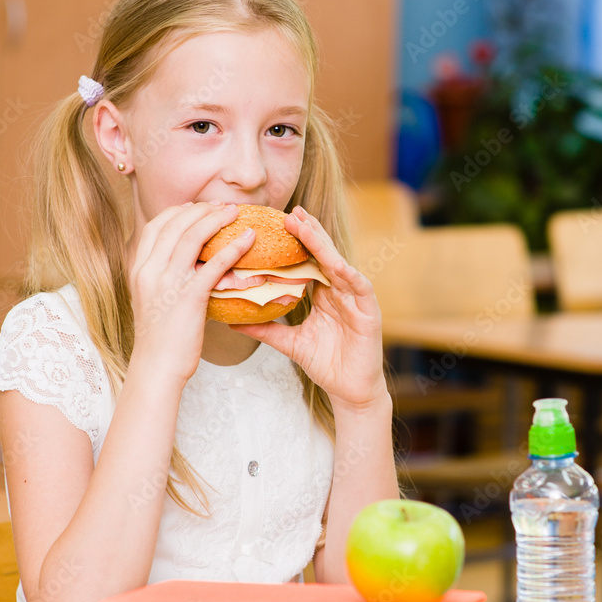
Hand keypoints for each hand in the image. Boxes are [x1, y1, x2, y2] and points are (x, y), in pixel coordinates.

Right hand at [128, 202, 255, 385]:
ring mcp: (168, 282)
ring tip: (236, 212)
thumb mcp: (154, 300)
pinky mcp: (189, 296)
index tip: (196, 206)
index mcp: (139, 269)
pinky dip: (234, 247)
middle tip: (223, 205)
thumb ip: (166, 279)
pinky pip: (215, 263)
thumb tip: (190, 266)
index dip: (177, 212)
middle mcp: (150, 271)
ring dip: (217, 218)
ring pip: (193, 236)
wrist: (157, 367)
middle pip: (175, 224)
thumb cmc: (161, 339)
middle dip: (201, 209)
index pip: (155, 226)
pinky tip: (249, 239)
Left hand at [233, 206, 386, 409]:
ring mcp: (355, 299)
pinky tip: (336, 264)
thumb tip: (233, 322)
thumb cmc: (326, 364)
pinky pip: (359, 287)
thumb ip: (265, 330)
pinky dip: (348, 274)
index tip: (277, 222)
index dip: (296, 241)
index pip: (309, 260)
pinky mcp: (369, 311)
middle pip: (324, 255)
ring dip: (323, 245)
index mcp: (324, 294)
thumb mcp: (290, 343)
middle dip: (309, 232)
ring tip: (306, 227)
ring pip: (339, 264)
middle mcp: (340, 291)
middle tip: (291, 212)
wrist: (350, 390)